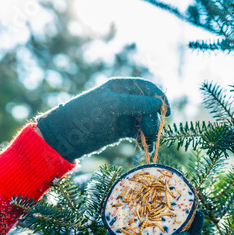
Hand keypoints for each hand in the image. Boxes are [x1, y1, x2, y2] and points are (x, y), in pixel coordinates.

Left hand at [37, 78, 169, 161]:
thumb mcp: (112, 105)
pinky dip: (144, 139)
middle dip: (154, 118)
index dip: (159, 97)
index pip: (147, 88)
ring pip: (146, 120)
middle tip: (152, 130)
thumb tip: (159, 103)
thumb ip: (137, 103)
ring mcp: (123, 115)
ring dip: (150, 130)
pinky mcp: (121, 130)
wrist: (66, 136)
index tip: (167, 112)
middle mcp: (124, 99)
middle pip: (149, 106)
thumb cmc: (86, 114)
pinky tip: (146, 147)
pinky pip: (139, 133)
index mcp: (121, 87)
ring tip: (149, 142)